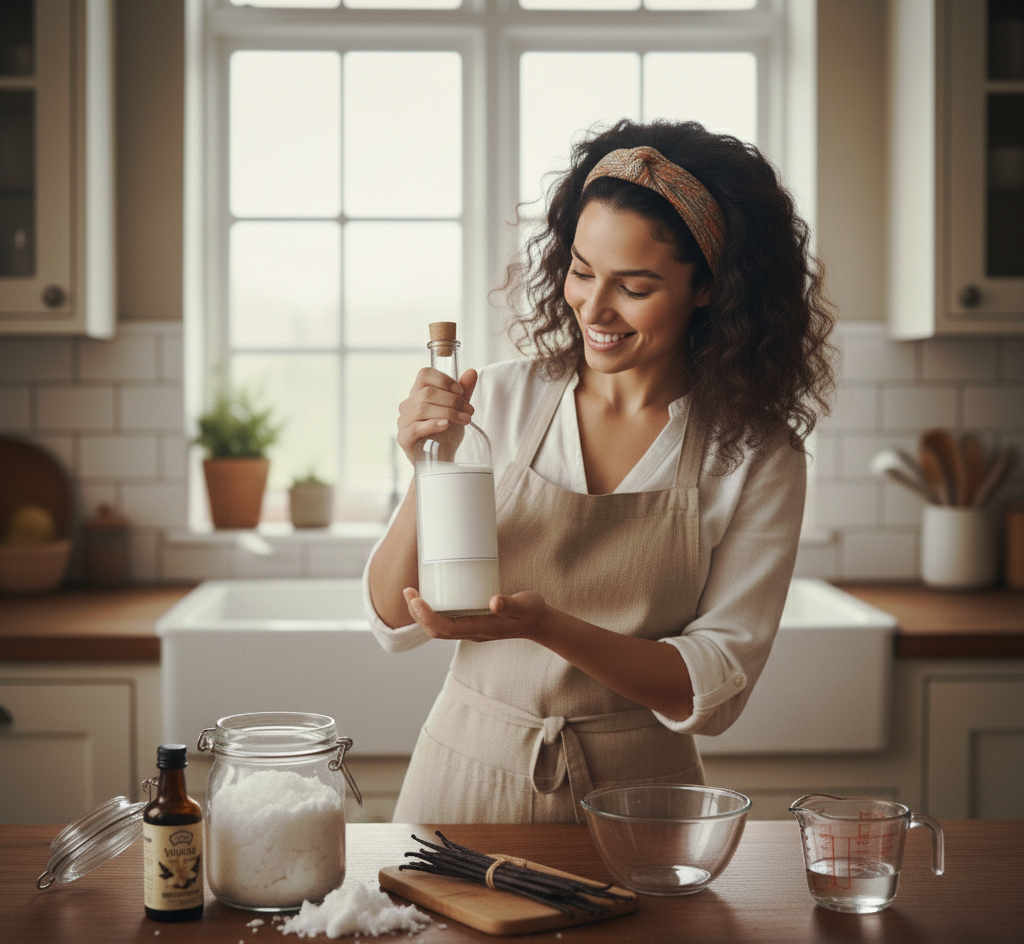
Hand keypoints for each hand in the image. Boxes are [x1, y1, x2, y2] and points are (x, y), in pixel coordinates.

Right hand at [396, 367, 477, 464]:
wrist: (442, 460)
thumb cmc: (447, 434)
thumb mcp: (459, 410)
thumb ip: (464, 392)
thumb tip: (472, 372)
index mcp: (418, 393)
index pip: (424, 374)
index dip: (444, 380)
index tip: (461, 392)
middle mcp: (407, 405)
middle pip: (427, 393)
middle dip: (452, 400)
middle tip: (469, 411)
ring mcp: (403, 421)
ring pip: (422, 409)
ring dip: (447, 412)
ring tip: (464, 420)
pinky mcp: (404, 438)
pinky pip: (415, 428)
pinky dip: (432, 425)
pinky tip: (446, 425)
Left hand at [403, 588, 549, 642]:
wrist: (539, 623)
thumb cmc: (532, 612)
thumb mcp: (525, 605)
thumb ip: (511, 604)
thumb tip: (494, 602)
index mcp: (482, 629)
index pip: (447, 627)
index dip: (428, 616)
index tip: (416, 599)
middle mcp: (472, 633)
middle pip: (436, 631)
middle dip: (418, 614)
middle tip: (408, 591)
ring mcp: (471, 631)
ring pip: (438, 629)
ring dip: (421, 615)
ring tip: (412, 595)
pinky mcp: (471, 624)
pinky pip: (445, 623)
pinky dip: (432, 613)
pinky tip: (430, 599)